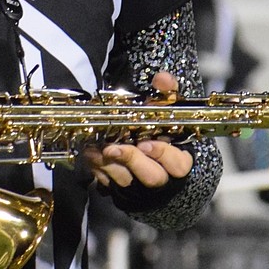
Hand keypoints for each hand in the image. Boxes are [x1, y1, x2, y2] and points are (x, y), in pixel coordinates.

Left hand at [86, 70, 192, 190]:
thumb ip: (168, 95)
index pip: (178, 165)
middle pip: (151, 177)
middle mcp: (161, 177)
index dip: (163, 155)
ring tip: (94, 150)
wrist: (152, 155)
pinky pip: (108, 183)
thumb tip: (163, 78)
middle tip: (113, 148)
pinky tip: (89, 155)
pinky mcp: (121, 189)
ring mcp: (140, 186)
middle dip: (131, 162)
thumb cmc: (163, 132)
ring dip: (108, 165)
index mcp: (178, 161)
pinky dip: (98, 170)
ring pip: (126, 181)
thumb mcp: (168, 112)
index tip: (146, 143)